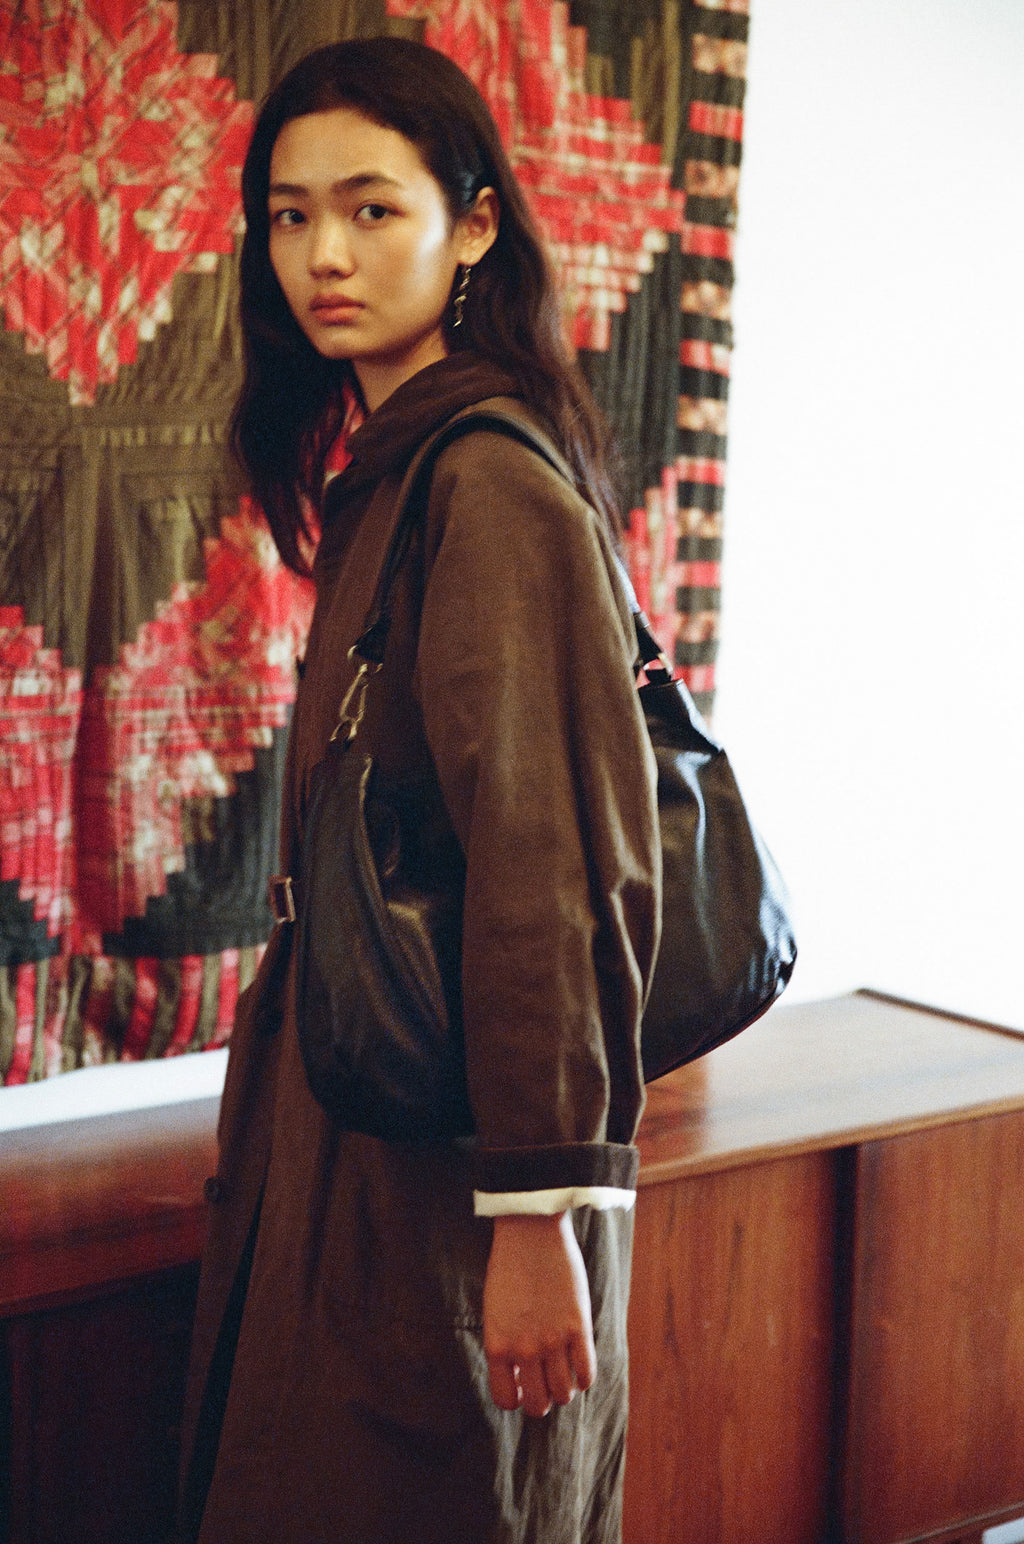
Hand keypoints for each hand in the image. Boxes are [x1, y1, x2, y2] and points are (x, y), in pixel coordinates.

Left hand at [482, 1211, 596, 1417]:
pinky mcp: (578, 1327)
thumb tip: (518, 1374)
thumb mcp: (495, 1311)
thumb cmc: (509, 1267)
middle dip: (541, 1400)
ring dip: (564, 1390)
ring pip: (564, 1394)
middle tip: (545, 1386)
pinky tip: (580, 1365)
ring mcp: (553, 1340)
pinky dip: (584, 1378)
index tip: (521, 1387)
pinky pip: (587, 1373)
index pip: (505, 1400)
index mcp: (497, 1346)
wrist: (530, 1232)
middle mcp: (524, 1349)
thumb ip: (505, 1344)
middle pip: (538, 1403)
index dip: (515, 1398)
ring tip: (563, 1373)